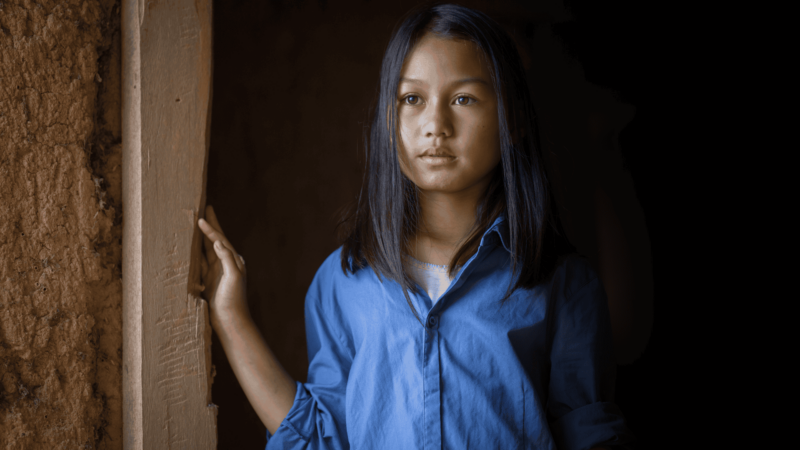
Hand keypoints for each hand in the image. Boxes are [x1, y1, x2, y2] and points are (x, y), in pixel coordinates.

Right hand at [198, 205, 248, 326]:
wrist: (230, 320)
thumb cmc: (234, 299)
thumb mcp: (234, 277)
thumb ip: (227, 259)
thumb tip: (218, 242)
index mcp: (234, 261)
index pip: (221, 240)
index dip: (211, 229)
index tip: (201, 217)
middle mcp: (225, 264)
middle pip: (214, 241)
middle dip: (209, 227)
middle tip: (203, 210)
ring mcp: (216, 272)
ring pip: (205, 251)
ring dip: (200, 238)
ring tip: (194, 225)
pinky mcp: (208, 281)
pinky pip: (199, 264)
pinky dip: (193, 255)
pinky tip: (187, 249)